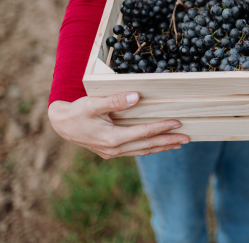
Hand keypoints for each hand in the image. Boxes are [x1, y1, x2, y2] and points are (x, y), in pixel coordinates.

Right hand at [48, 92, 189, 158]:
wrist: (61, 124)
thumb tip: (136, 96)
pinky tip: (158, 145)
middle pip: (147, 146)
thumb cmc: (77, 112)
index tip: (177, 122)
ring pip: (142, 150)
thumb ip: (115, 101)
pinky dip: (149, 148)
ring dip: (161, 147)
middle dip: (168, 141)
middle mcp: (114, 149)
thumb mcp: (94, 104)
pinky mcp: (111, 151)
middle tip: (187, 138)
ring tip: (178, 143)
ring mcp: (113, 152)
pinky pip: (135, 150)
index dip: (161, 127)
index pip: (143, 133)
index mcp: (112, 138)